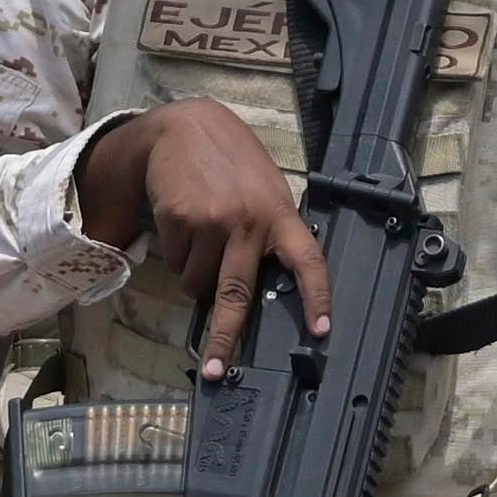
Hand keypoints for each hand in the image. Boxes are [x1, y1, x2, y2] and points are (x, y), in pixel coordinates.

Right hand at [74, 99, 329, 381]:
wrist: (183, 127)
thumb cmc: (231, 162)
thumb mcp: (265, 189)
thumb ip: (271, 230)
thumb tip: (265, 283)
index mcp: (281, 214)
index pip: (308, 260)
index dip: (316, 297)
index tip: (321, 331)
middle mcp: (249, 222)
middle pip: (236, 294)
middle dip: (224, 339)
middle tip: (215, 369)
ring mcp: (212, 222)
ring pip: (197, 283)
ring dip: (195, 276)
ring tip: (201, 236)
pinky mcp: (179, 220)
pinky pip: (176, 262)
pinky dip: (177, 254)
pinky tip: (183, 222)